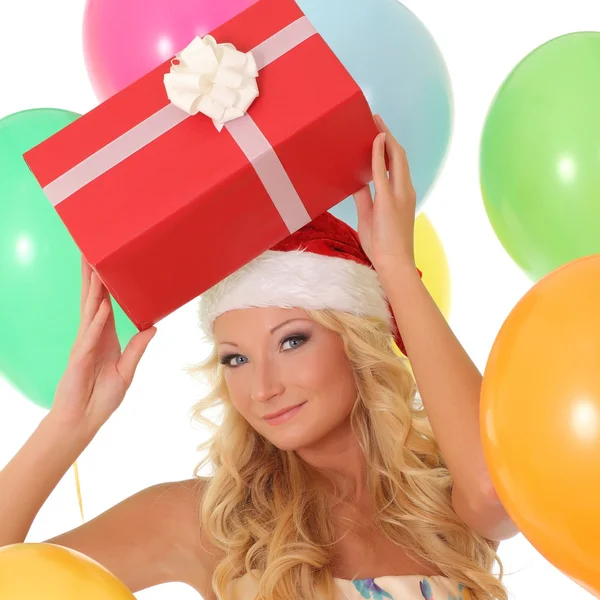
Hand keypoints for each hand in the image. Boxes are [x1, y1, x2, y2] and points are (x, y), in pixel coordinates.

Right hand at [49, 257, 156, 435]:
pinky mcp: (80, 358)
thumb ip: (137, 347)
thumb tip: (153, 327)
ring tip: (96, 269)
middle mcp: (93, 336)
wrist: (84, 419)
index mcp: (105, 337)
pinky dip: (98, 320)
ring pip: (90, 312)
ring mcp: (85, 345)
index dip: (105, 286)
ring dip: (93, 291)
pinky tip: (103, 306)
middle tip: (92, 253)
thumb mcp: (127, 370)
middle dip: (92, 278)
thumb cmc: (101, 397)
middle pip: (93, 301)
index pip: (105, 305)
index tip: (105, 265)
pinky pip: (91, 336)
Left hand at [353, 114, 416, 272]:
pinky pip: (382, 171)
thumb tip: (356, 182)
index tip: (379, 133)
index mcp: (402, 195)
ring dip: (385, 138)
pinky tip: (374, 139)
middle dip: (388, 135)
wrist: (393, 264)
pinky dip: (378, 154)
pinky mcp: (388, 201)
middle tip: (375, 119)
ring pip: (395, 158)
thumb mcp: (369, 216)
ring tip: (374, 122)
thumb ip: (364, 197)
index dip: (389, 146)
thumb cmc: (382, 245)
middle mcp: (405, 191)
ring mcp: (399, 195)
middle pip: (399, 156)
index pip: (397, 165)